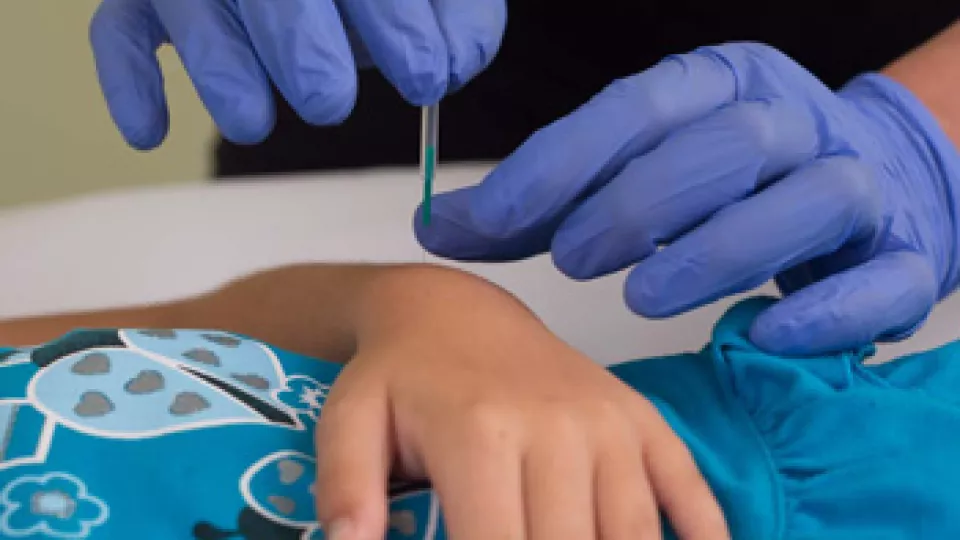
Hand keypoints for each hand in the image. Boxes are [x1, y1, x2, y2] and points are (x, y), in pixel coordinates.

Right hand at [89, 0, 504, 148]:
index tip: (425, 77)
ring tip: (252, 125)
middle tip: (329, 102)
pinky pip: (119, 29)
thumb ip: (458, 15)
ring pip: (188, 3)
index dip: (392, 19)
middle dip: (296, 42)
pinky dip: (128, 78)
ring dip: (215, 65)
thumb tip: (454, 68)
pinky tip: (150, 132)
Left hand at [312, 267, 726, 539]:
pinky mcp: (642, 419)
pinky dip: (703, 537)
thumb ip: (346, 489)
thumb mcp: (348, 420)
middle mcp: (559, 428)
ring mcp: (610, 423)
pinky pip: (688, 489)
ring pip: (634, 535)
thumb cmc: (400, 377)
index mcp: (482, 434)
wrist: (455, 312)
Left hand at [415, 43, 959, 354]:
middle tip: (573, 258)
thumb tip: (441, 225)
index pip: (639, 108)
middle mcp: (794, 124)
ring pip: (806, 201)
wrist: (872, 179)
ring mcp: (857, 186)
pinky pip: (878, 281)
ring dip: (719, 250)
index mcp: (722, 85)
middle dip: (640, 203)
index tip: (498, 217)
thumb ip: (543, 201)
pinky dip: (822, 311)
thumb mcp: (634, 168)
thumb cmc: (730, 178)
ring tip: (644, 296)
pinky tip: (759, 334)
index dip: (566, 161)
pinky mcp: (900, 255)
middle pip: (725, 145)